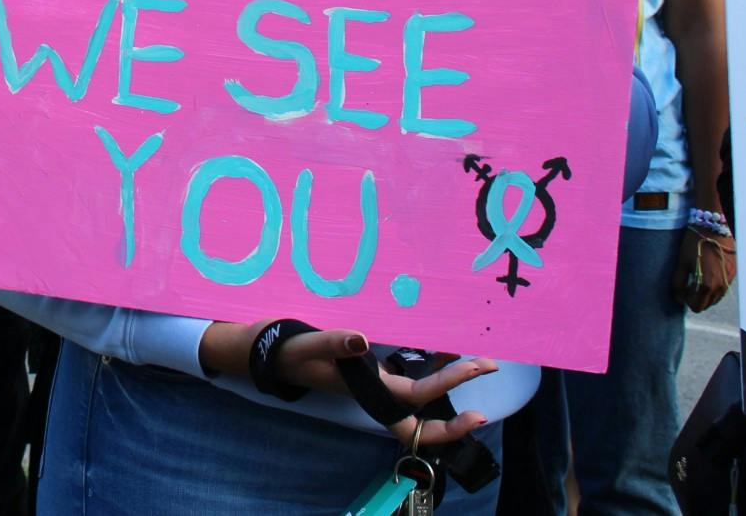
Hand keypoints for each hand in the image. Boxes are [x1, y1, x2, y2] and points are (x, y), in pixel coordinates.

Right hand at [204, 321, 494, 445]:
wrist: (260, 350)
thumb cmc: (283, 350)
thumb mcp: (305, 344)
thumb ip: (333, 343)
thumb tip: (361, 339)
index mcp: (364, 388)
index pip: (414, 400)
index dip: (447, 399)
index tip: (475, 387)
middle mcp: (372, 388)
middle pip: (422, 409)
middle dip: (456, 394)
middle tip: (485, 363)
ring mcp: (368, 379)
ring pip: (415, 391)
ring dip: (442, 375)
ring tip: (467, 352)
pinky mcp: (362, 366)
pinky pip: (401, 370)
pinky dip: (421, 358)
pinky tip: (430, 336)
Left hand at [676, 227, 734, 312]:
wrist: (712, 227)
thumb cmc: (694, 244)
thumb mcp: (681, 263)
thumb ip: (678, 284)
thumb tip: (678, 298)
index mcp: (708, 285)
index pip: (697, 306)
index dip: (687, 301)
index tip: (682, 290)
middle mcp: (721, 285)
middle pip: (708, 304)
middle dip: (696, 298)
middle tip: (688, 284)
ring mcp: (729, 279)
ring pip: (717, 297)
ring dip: (706, 293)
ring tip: (697, 278)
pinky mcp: (734, 272)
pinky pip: (724, 287)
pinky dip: (715, 286)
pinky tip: (707, 274)